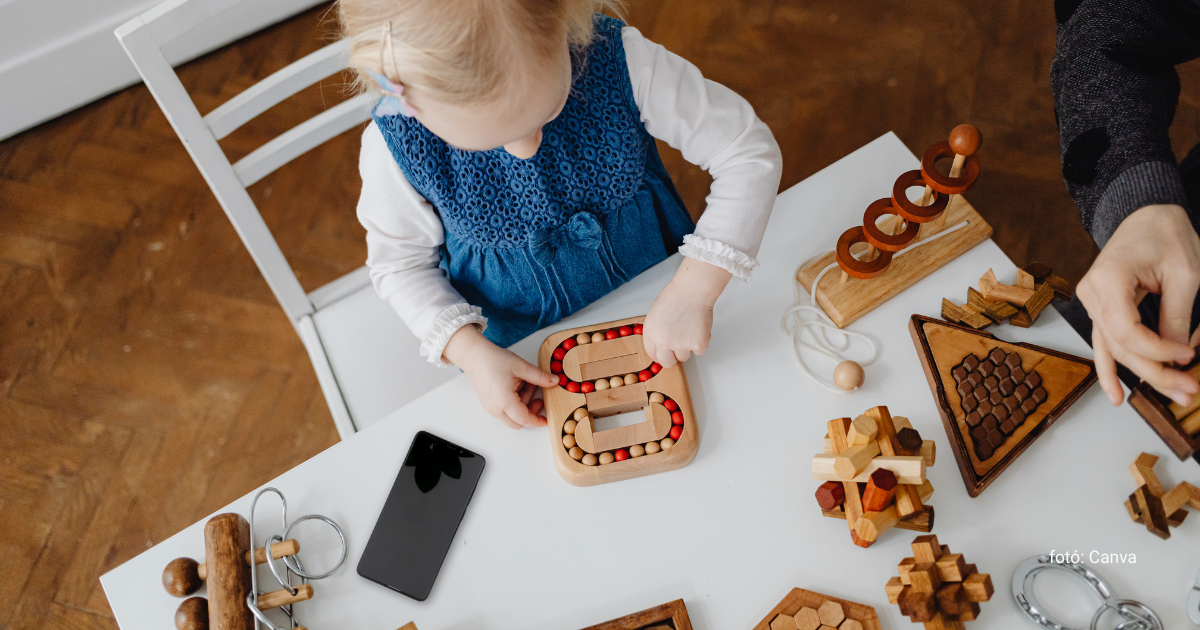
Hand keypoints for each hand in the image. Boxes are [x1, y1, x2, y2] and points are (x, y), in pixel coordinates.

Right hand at [443, 325, 558, 428]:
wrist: (474, 355)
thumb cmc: (493, 360)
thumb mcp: (522, 367)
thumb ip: (540, 377)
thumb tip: (554, 382)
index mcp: (504, 401)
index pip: (525, 419)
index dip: (537, 420)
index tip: (545, 419)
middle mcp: (495, 408)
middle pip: (518, 422)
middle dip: (530, 413)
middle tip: (538, 398)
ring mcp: (489, 407)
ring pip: (511, 416)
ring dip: (522, 405)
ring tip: (525, 384)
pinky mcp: (487, 403)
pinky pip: (503, 410)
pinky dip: (513, 403)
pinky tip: (516, 386)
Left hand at [643, 258, 731, 367]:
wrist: (693, 290)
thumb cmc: (676, 296)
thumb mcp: (656, 314)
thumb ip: (657, 331)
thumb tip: (661, 345)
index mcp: (651, 333)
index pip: (652, 353)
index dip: (659, 354)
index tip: (664, 354)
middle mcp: (664, 342)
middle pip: (667, 362)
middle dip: (672, 358)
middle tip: (678, 350)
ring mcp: (681, 345)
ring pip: (684, 357)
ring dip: (687, 347)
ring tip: (690, 328)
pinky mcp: (697, 345)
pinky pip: (699, 351)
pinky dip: (701, 342)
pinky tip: (699, 327)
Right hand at [1076, 204, 1199, 405]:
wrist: (1147, 214)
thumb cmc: (1165, 235)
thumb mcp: (1184, 274)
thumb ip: (1177, 316)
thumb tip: (1178, 354)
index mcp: (1109, 277)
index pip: (1126, 330)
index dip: (1157, 350)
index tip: (1188, 355)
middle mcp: (1092, 292)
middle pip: (1119, 345)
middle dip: (1154, 371)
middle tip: (1188, 390)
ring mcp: (1092, 301)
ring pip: (1113, 348)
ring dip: (1140, 375)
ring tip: (1170, 395)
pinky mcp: (1101, 307)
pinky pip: (1104, 342)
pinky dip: (1111, 368)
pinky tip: (1117, 394)